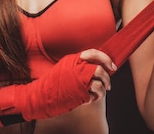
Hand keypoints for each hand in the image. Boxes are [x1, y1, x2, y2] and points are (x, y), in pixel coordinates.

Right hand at [0, 49, 115, 123]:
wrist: (41, 95)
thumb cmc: (53, 83)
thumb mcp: (64, 67)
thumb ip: (78, 65)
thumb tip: (96, 66)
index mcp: (73, 59)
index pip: (93, 53)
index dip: (106, 59)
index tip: (112, 66)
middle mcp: (76, 69)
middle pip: (100, 70)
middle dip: (108, 78)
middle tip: (109, 84)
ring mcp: (78, 82)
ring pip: (100, 83)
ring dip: (103, 90)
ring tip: (100, 93)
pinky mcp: (79, 94)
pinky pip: (95, 95)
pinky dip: (96, 97)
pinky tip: (91, 99)